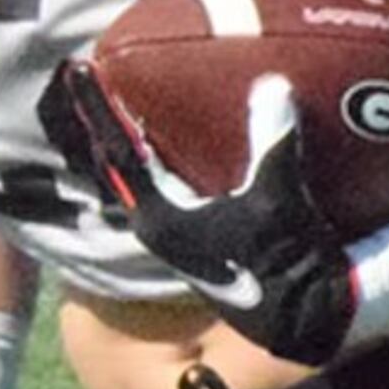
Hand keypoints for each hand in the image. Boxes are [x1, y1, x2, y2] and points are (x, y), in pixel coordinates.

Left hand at [45, 61, 356, 364]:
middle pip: (118, 161)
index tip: (79, 72)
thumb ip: (272, 141)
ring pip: (138, 174)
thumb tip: (271, 85)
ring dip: (128, 137)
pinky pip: (166, 180)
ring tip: (117, 94)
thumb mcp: (277, 199)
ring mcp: (176, 231)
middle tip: (86, 74)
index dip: (98, 109)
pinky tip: (170, 128)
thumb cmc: (285, 262)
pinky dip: (161, 152)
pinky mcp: (197, 232)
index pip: (119, 153)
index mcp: (160, 217)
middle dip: (102, 119)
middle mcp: (158, 224)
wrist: (310, 316)